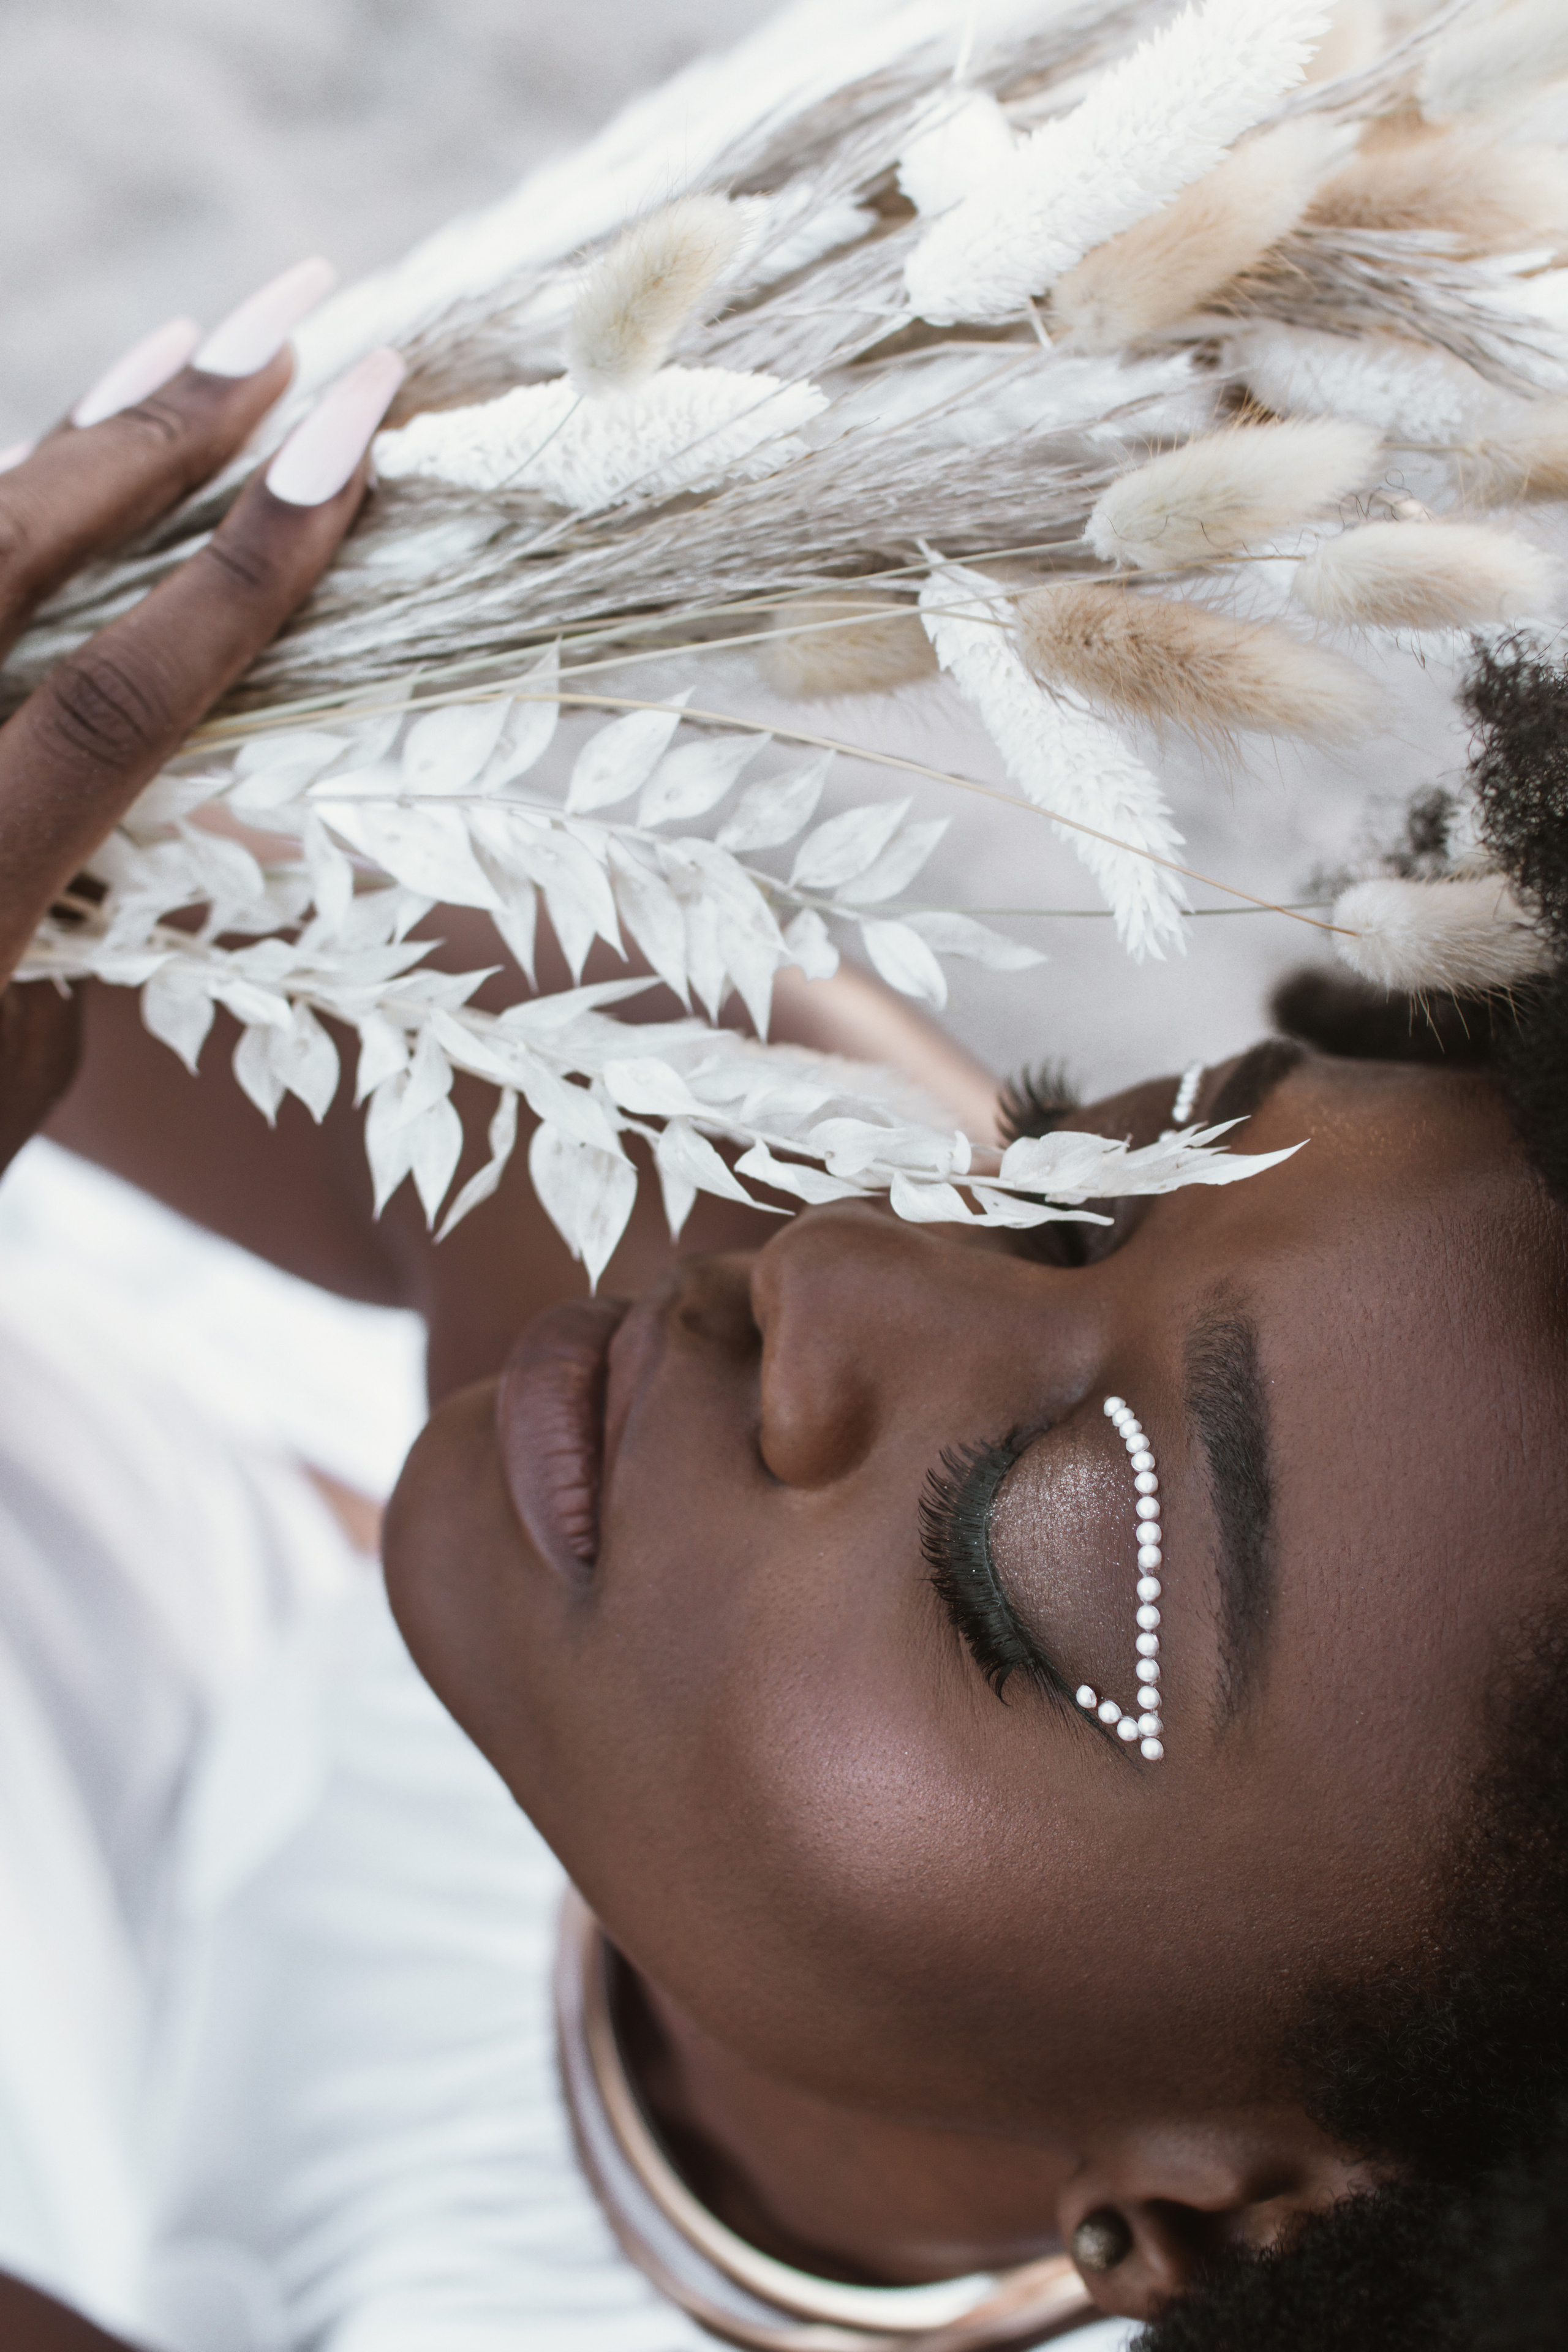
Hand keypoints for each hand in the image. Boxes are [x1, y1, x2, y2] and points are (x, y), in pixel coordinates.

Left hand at [0, 261, 402, 1169]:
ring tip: (209, 344)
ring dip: (89, 433)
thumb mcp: (12, 1075)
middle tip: (299, 322)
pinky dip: (6, 501)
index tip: (351, 443)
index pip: (117, 693)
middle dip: (171, 427)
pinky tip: (67, 447)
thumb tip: (158, 799)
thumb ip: (78, 924)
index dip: (245, 568)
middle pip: (18, 548)